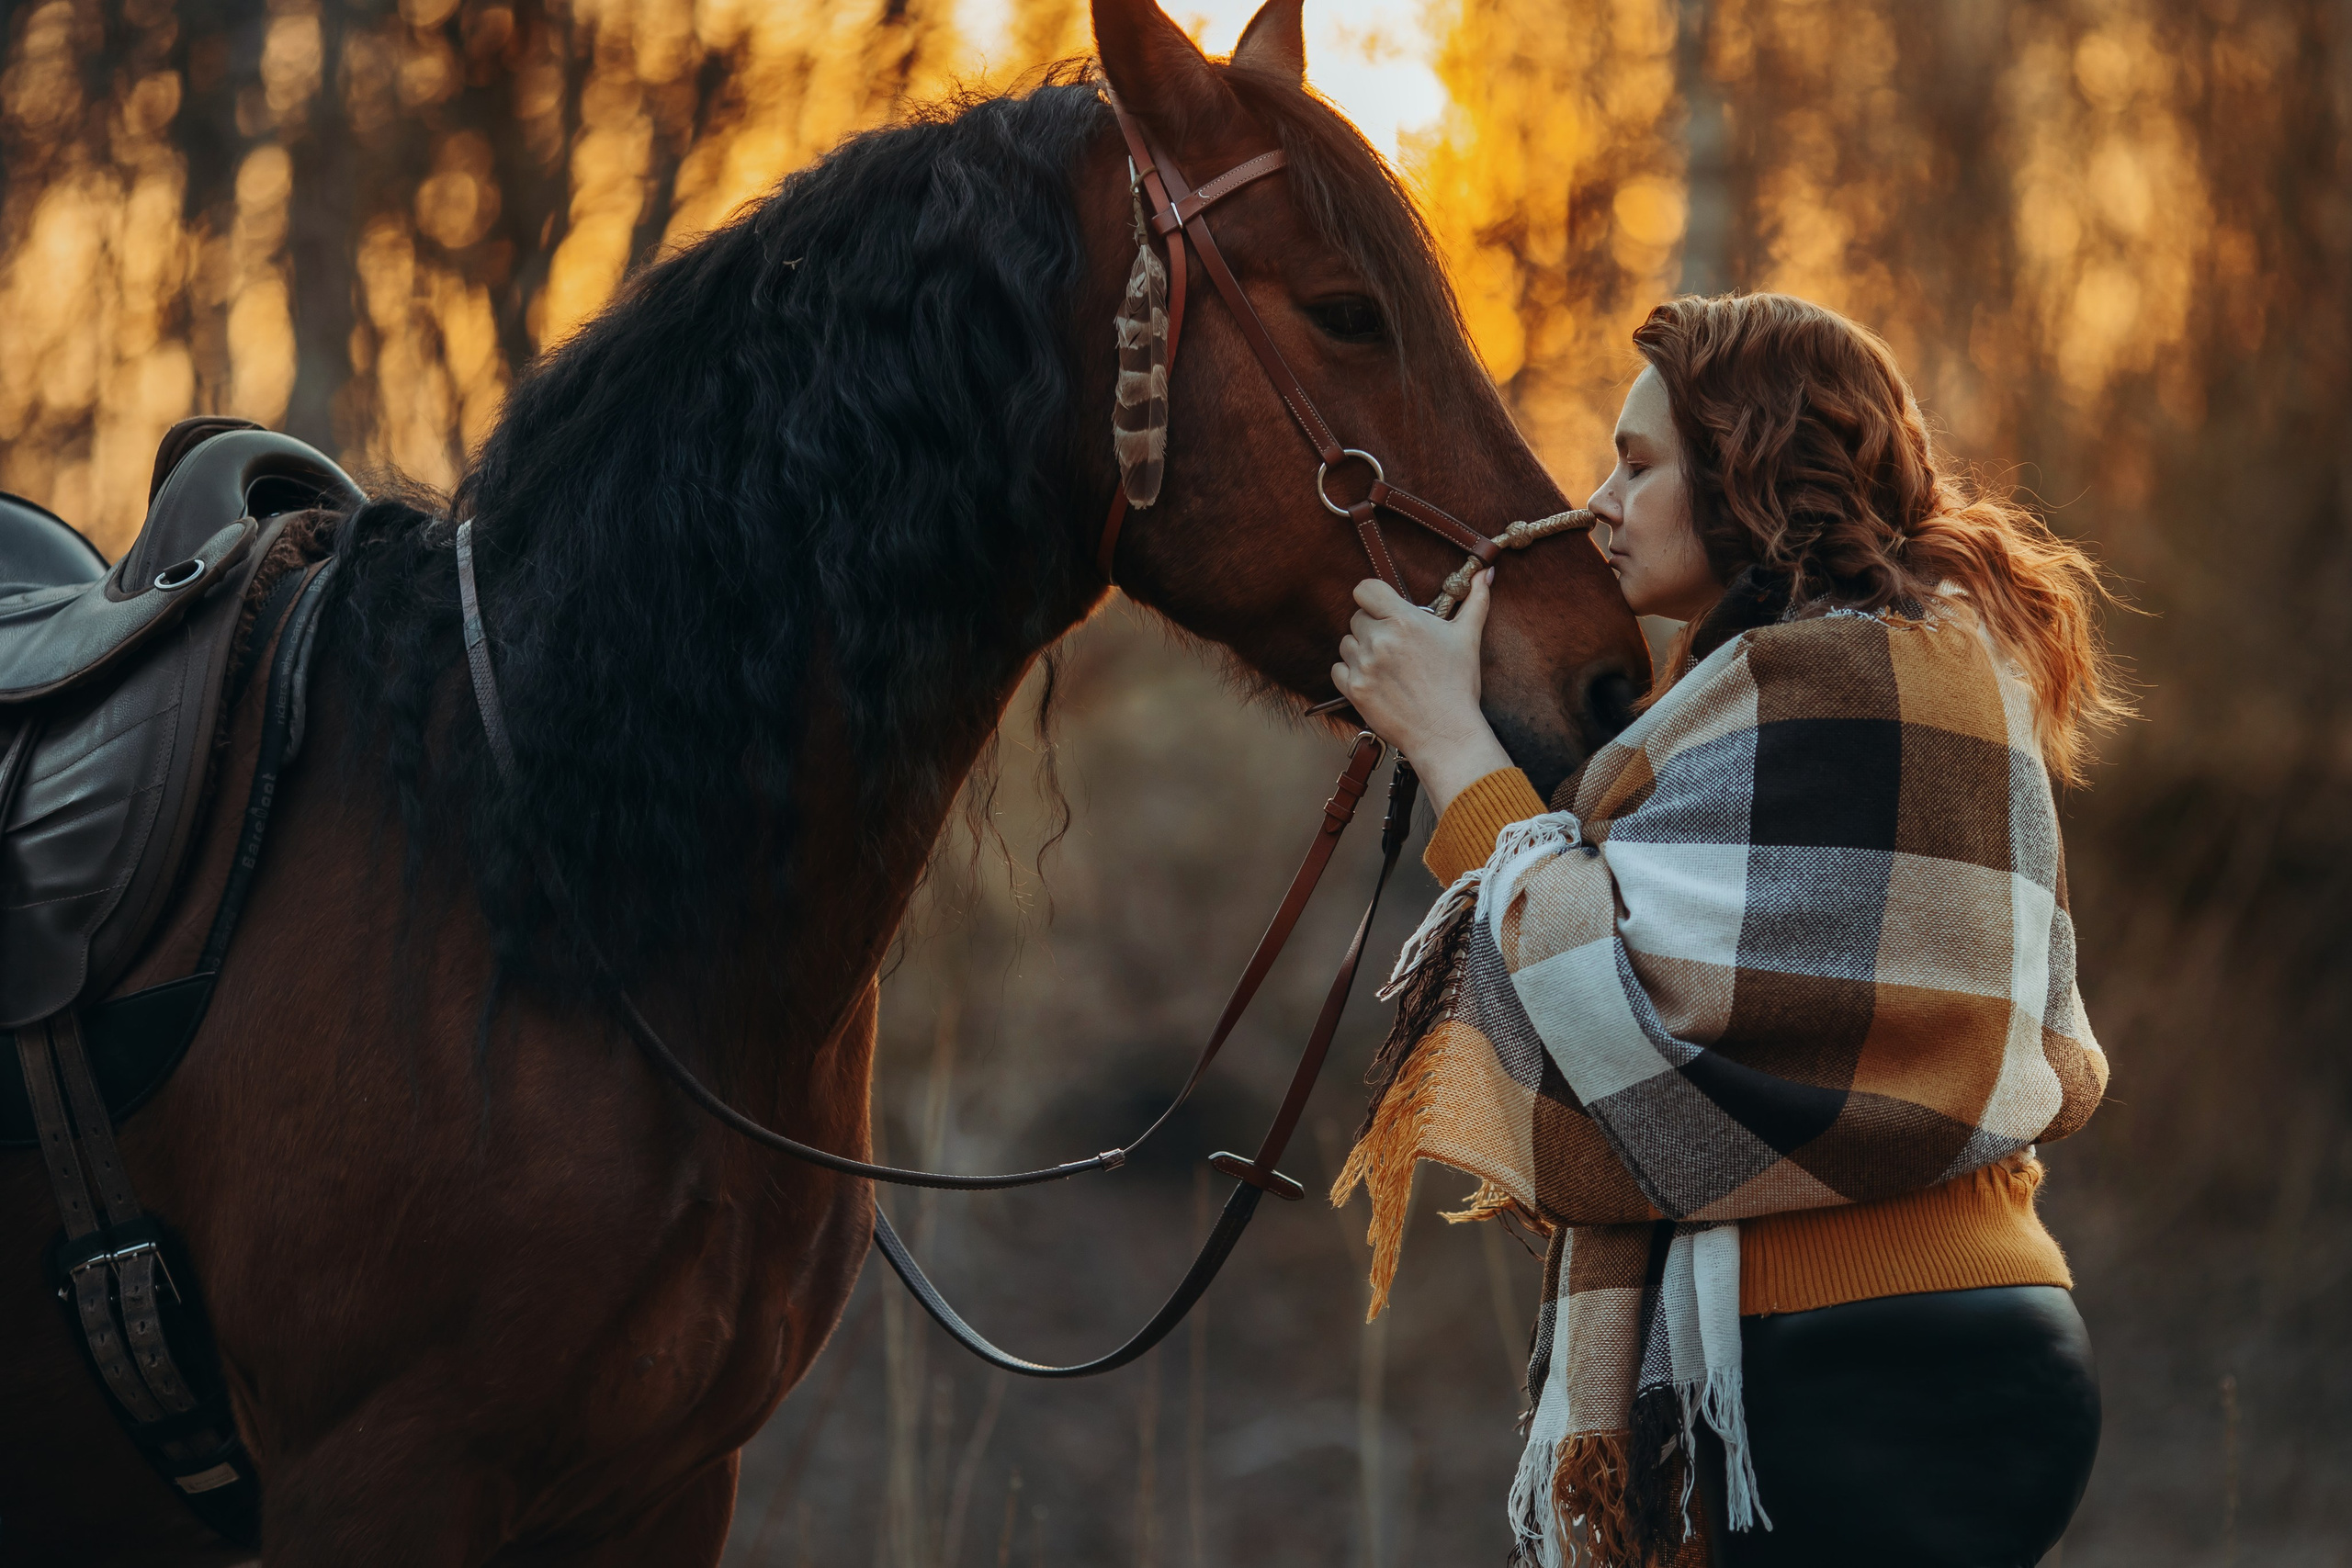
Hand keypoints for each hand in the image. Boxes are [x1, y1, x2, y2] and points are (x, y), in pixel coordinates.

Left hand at [1331, 571, 1515, 816]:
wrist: (1445, 733)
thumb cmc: (1458, 685)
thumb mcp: (1468, 638)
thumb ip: (1475, 601)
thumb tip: (1487, 573)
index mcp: (1404, 620)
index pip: (1365, 589)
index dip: (1372, 597)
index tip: (1382, 608)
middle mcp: (1380, 639)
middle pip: (1357, 617)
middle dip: (1373, 627)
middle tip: (1394, 645)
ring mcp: (1364, 665)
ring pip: (1347, 643)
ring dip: (1361, 650)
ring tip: (1387, 666)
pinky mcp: (1354, 689)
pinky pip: (1338, 670)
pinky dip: (1351, 674)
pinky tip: (1374, 681)